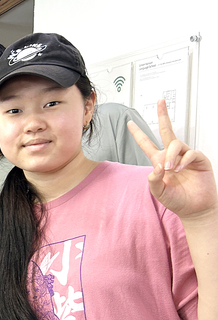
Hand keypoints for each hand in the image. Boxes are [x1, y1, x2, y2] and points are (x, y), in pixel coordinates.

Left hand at [128, 99, 217, 220]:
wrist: (194, 208)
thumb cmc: (176, 200)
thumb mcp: (158, 192)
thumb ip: (153, 180)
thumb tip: (157, 167)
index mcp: (159, 161)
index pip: (147, 144)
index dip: (138, 133)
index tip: (129, 123)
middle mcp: (172, 156)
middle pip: (166, 131)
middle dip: (163, 116)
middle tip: (160, 102)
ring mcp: (185, 157)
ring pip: (175, 144)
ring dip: (171, 155)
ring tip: (170, 169)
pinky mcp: (199, 160)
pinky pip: (190, 153)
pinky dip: (183, 160)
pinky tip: (180, 169)